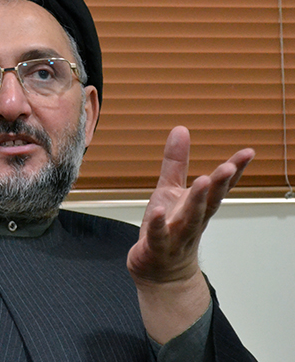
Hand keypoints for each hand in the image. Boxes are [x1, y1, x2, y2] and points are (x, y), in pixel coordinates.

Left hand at [127, 126, 254, 342]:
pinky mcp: (156, 248)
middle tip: (228, 167)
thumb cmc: (167, 228)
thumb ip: (176, 163)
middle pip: (209, 203)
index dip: (234, 170)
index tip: (248, 153)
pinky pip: (159, 236)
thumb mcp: (170, 191)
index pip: (220, 187)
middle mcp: (192, 222)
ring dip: (197, 201)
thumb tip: (181, 129)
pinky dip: (159, 224)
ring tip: (204, 180)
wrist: (161, 274)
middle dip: (219, 185)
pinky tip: (160, 211)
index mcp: (198, 207)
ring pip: (189, 219)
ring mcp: (176, 237)